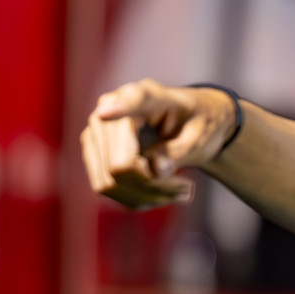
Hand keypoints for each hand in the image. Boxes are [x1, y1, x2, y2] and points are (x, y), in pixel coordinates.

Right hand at [79, 79, 236, 208]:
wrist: (187, 123)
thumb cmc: (197, 124)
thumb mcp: (201, 137)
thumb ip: (180, 151)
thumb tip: (156, 168)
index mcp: (146, 95)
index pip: (130, 102)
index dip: (118, 108)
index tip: (104, 113)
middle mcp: (111, 108)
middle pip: (119, 164)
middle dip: (153, 186)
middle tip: (188, 189)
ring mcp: (96, 132)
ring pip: (110, 181)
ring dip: (147, 195)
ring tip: (180, 192)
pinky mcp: (93, 153)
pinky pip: (107, 188)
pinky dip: (137, 198)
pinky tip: (163, 193)